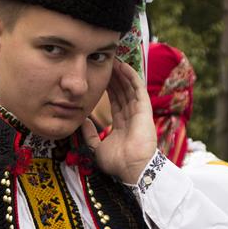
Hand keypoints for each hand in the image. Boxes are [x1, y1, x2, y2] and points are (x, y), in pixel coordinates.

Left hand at [81, 60, 157, 184]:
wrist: (131, 168)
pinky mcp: (144, 109)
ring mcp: (139, 112)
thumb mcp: (97, 147)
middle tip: (105, 62)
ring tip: (113, 59)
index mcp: (122, 124)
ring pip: (129, 87)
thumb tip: (83, 122)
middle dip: (114, 77)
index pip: (115, 101)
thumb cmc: (117, 162)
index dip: (108, 88)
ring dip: (121, 73)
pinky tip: (123, 66)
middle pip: (122, 91)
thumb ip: (90, 135)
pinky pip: (137, 89)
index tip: (100, 76)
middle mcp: (131, 116)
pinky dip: (131, 76)